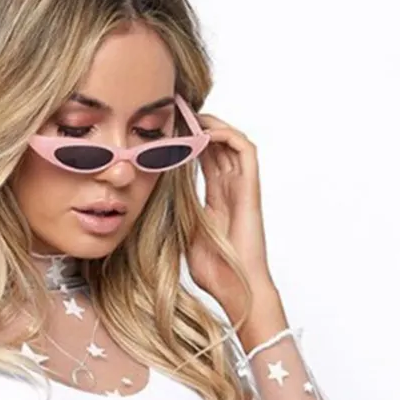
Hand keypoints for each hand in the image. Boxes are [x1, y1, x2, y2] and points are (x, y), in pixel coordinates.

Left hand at [186, 112, 274, 306]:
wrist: (237, 287)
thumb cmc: (214, 271)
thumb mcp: (183, 237)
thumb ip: (174, 216)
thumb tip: (148, 206)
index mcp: (217, 198)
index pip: (203, 159)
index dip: (188, 140)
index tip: (167, 128)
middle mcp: (232, 188)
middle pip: (217, 144)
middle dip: (197, 126)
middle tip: (174, 112)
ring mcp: (243, 187)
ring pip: (231, 141)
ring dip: (211, 125)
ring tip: (188, 116)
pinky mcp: (251, 190)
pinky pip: (245, 150)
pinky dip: (227, 136)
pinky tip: (205, 133)